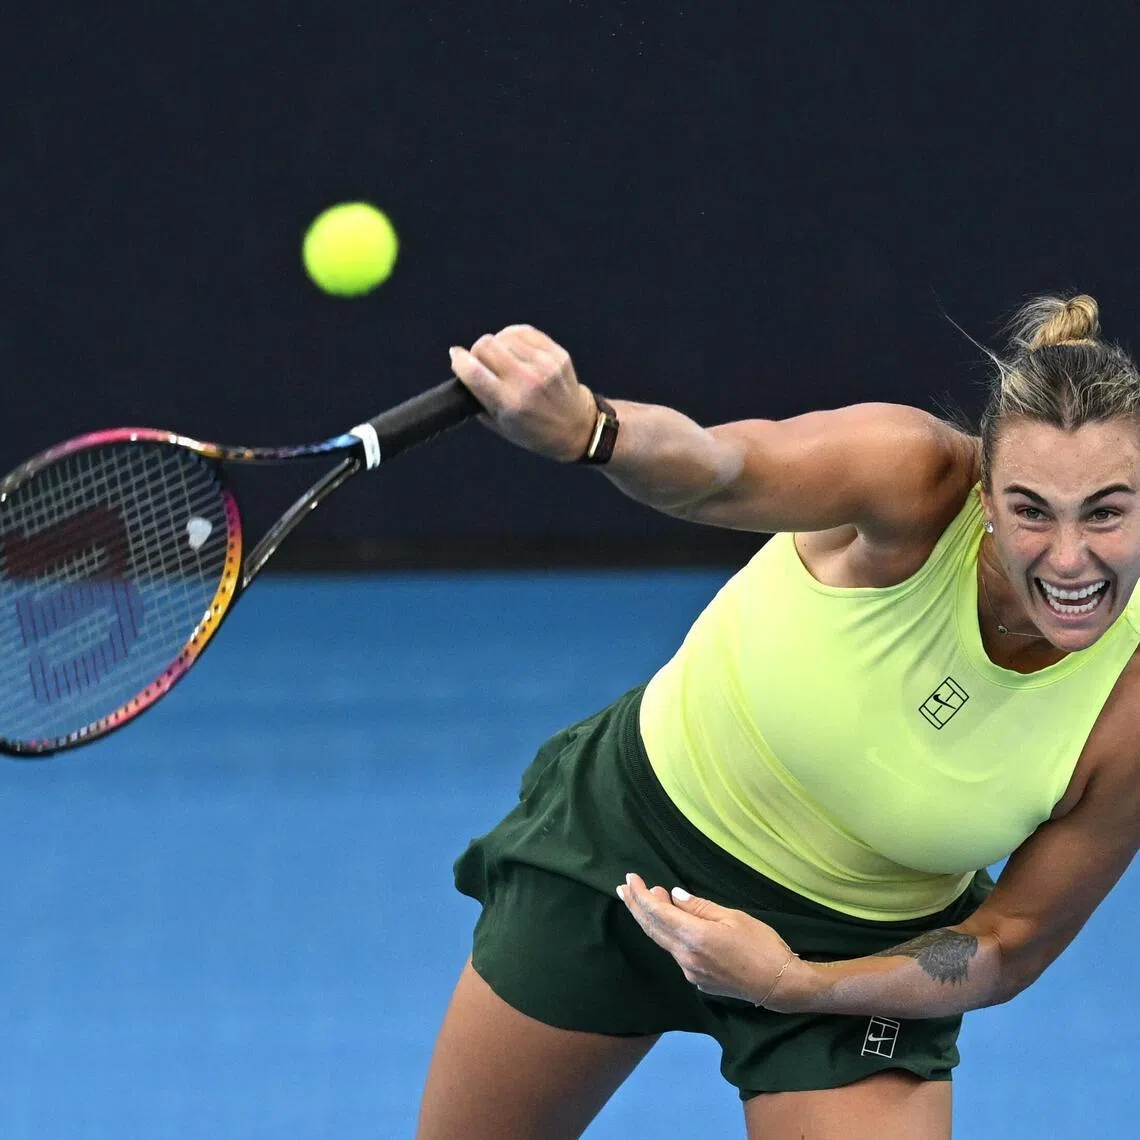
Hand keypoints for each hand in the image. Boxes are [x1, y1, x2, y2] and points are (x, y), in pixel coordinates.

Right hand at [448, 325, 598, 461]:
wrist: (575, 428)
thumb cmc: (532, 430)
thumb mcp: (500, 425)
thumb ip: (478, 398)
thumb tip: (461, 366)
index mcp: (510, 404)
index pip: (473, 372)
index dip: (458, 359)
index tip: (455, 356)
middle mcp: (527, 382)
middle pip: (486, 345)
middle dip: (477, 352)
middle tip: (482, 362)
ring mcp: (544, 366)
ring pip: (503, 336)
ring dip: (497, 345)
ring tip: (502, 358)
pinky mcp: (557, 354)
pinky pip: (523, 332)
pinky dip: (513, 338)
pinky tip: (515, 349)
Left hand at [618, 873, 799, 1008]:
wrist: (779, 985)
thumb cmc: (762, 945)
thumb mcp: (733, 917)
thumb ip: (699, 907)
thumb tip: (673, 896)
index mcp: (694, 937)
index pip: (656, 913)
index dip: (640, 895)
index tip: (630, 879)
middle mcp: (685, 957)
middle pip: (652, 929)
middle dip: (636, 907)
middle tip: (623, 888)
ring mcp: (690, 972)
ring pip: (663, 942)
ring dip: (653, 920)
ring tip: (647, 899)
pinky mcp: (698, 980)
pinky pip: (677, 953)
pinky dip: (669, 934)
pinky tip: (672, 924)